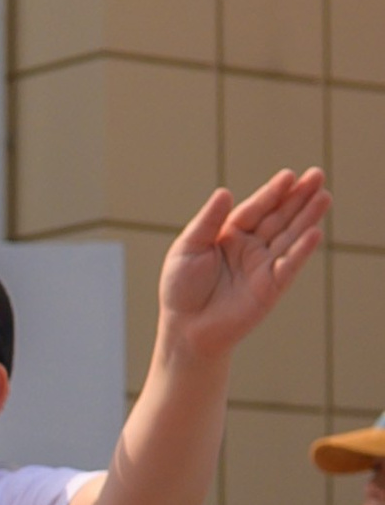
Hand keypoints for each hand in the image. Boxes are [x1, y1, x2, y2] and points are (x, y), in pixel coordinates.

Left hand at [158, 170, 328, 365]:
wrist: (185, 329)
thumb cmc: (181, 287)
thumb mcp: (188, 247)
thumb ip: (208, 221)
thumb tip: (225, 192)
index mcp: (229, 234)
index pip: (255, 208)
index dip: (272, 192)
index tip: (290, 175)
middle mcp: (250, 247)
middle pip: (278, 217)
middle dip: (298, 197)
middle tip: (317, 175)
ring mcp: (263, 266)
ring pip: (289, 237)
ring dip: (307, 217)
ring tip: (324, 196)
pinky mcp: (271, 288)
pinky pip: (289, 266)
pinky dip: (301, 250)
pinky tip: (314, 233)